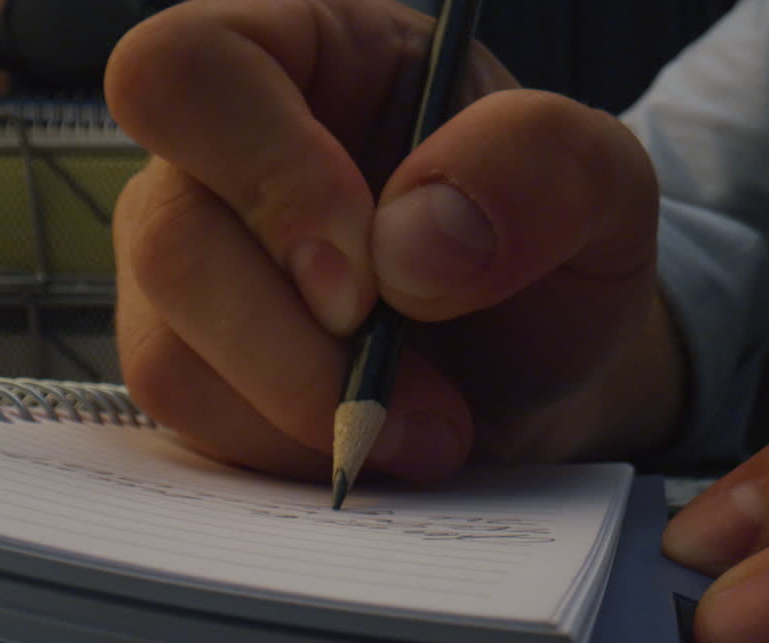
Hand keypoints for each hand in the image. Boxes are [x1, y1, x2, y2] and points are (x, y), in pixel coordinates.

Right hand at [105, 0, 671, 482]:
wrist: (533, 371)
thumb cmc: (548, 254)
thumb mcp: (601, 186)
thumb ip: (535, 167)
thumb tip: (405, 247)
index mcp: (299, 60)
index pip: (190, 69)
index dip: (264, 172)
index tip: (366, 278)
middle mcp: (209, 163)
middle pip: (168, 239)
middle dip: (298, 345)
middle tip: (416, 393)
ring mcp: (181, 275)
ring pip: (168, 356)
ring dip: (308, 415)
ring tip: (425, 426)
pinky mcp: (184, 370)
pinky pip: (194, 429)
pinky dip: (292, 455)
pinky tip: (369, 440)